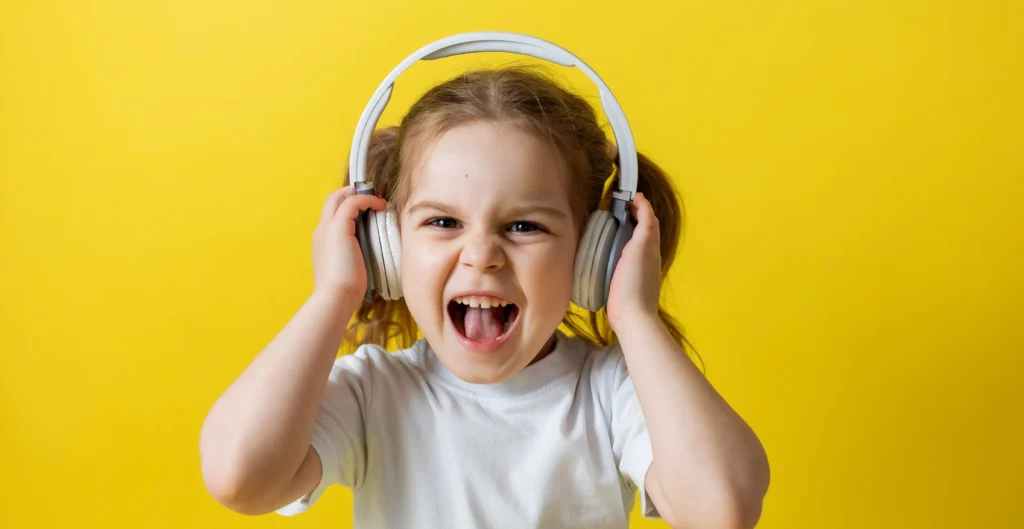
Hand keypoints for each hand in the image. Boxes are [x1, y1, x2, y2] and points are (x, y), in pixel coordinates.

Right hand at [311, 186, 386, 302]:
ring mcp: (327, 228)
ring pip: (339, 197)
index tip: (368, 208)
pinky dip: (367, 199)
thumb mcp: (349, 269)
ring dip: (359, 193)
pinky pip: (352, 202)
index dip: (348, 206)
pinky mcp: (338, 227)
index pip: (332, 214)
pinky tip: (381, 205)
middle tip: (372, 196)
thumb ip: (355, 258)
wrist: (335, 297)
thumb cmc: (345, 290)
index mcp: (322, 241)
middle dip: (351, 193)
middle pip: (332, 200)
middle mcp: (321, 231)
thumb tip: (370, 257)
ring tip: (377, 198)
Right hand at [605, 192, 661, 332]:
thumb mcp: (640, 248)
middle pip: (646, 231)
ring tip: (613, 225)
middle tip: (618, 208)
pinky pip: (629, 257)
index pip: (650, 220)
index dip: (641, 206)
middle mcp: (649, 256)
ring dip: (630, 231)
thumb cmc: (634, 281)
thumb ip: (644, 227)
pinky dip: (623, 247)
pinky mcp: (630, 281)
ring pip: (638, 244)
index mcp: (651, 246)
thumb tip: (642, 203)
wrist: (632, 316)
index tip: (626, 196)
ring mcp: (641, 270)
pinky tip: (611, 251)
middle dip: (636, 216)